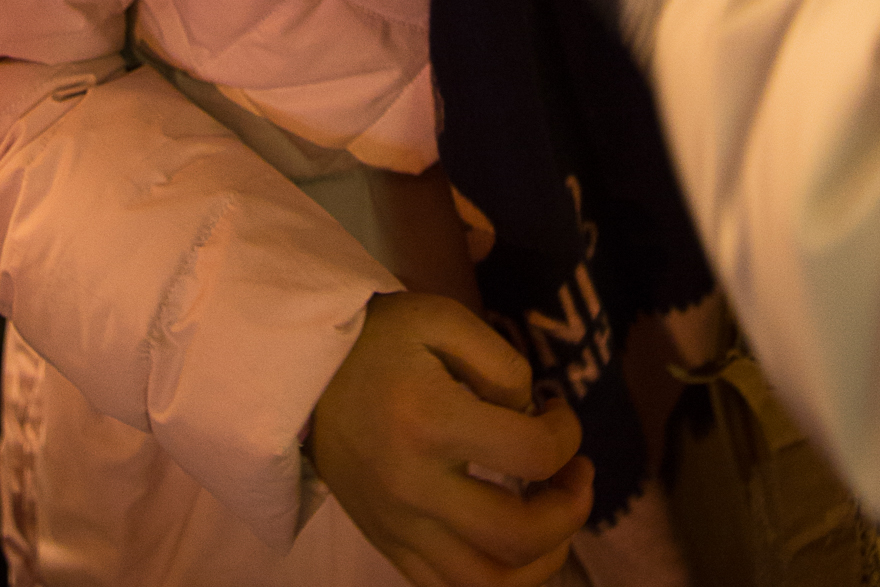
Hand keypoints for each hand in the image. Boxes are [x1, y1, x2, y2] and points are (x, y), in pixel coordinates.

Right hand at [312, 293, 591, 586]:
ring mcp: (399, 526)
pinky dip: (495, 579)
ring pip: (487, 583)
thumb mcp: (440, 319)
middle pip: (518, 535)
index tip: (559, 412)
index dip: (567, 435)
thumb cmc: (376, 339)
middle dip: (570, 509)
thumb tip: (534, 416)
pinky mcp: (388, 545)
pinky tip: (512, 546)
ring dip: (542, 560)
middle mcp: (416, 487)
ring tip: (555, 521)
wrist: (300, 375)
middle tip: (579, 475)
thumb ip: (500, 363)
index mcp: (431, 422)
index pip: (531, 453)